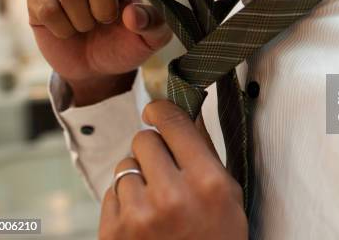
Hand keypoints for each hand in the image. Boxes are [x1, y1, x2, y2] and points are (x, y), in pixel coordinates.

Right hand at [27, 0, 172, 104]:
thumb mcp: (149, 40)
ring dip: (83, 20)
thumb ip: (153, 25)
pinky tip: (67, 30)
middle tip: (106, 19)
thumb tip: (132, 14)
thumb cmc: (123, 44)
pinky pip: (49, 10)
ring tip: (87, 27)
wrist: (94, 69)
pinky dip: (63, 29)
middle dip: (103, 1)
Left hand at [100, 100, 247, 239]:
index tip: (157, 110)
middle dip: (152, 148)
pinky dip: (124, 199)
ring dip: (138, 175)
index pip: (173, 123)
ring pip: (125, 165)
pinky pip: (111, 192)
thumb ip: (205, 151)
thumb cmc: (216, 239)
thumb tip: (186, 112)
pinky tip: (142, 216)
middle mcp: (172, 196)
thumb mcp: (227, 195)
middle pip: (144, 139)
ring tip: (155, 200)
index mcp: (207, 182)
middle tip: (164, 166)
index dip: (162, 110)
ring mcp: (139, 216)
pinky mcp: (113, 232)